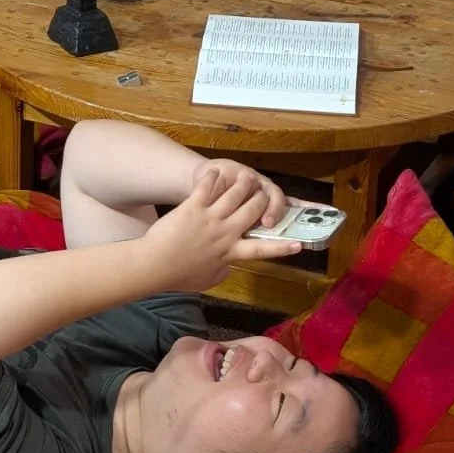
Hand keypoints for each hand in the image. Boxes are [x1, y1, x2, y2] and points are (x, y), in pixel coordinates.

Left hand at [143, 167, 302, 291]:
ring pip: (235, 194)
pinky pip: (207, 187)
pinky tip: (215, 172)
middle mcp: (225, 233)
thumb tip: (229, 266)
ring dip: (243, 183)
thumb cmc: (179, 276)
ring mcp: (210, 217)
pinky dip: (213, 178)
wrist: (154, 265)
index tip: (299, 244)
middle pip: (253, 209)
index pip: (262, 249)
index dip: (282, 247)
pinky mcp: (193, 206)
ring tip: (246, 177)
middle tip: (263, 195)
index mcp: (230, 252)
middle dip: (262, 199)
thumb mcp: (208, 280)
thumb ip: (224, 270)